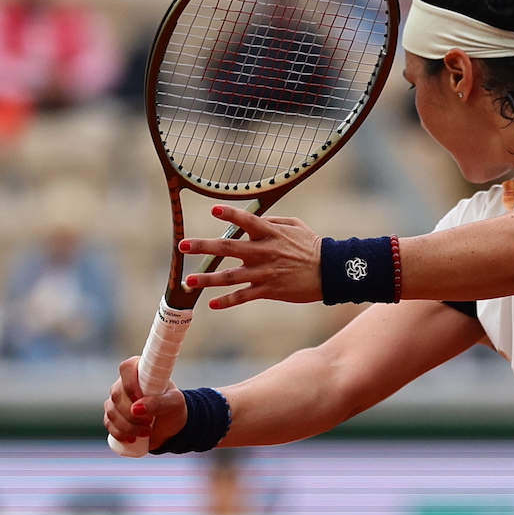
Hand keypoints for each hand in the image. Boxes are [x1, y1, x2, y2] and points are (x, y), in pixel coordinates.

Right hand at [104, 355, 187, 452]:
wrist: (172, 429)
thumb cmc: (175, 409)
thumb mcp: (174, 403)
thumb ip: (159, 403)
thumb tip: (136, 409)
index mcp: (141, 372)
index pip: (127, 367)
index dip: (131, 383)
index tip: (141, 398)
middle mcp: (125, 383)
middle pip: (116, 394)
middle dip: (132, 413)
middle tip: (150, 421)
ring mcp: (117, 401)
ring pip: (111, 412)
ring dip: (128, 426)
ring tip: (147, 431)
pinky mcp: (114, 417)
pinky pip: (108, 424)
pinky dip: (120, 433)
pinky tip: (133, 439)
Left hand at [179, 204, 319, 309]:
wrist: (331, 272)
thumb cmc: (313, 246)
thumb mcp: (295, 225)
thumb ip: (272, 220)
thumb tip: (252, 218)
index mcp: (270, 233)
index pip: (247, 221)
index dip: (230, 215)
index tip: (213, 211)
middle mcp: (264, 252)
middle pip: (228, 249)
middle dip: (203, 246)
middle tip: (182, 245)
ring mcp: (264, 273)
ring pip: (230, 277)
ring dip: (207, 279)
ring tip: (189, 281)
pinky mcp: (268, 290)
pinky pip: (243, 296)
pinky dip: (227, 301)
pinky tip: (212, 303)